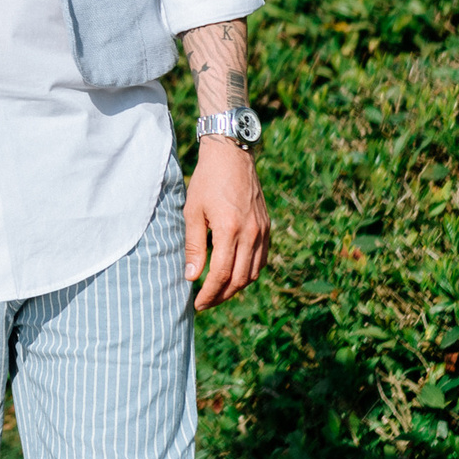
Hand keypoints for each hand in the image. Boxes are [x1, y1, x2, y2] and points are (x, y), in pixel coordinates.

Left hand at [183, 139, 269, 310]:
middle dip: (221, 296)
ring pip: (253, 273)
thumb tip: (191, 276)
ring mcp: (262, 231)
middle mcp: (250, 234)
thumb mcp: (193, 211)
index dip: (209, 294)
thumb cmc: (207, 182)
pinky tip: (234, 274)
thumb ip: (194, 246)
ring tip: (217, 291)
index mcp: (229, 230)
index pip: (221, 275)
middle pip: (239, 280)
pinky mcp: (266, 227)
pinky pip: (261, 260)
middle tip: (205, 302)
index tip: (197, 303)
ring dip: (236, 287)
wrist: (232, 156)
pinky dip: (248, 273)